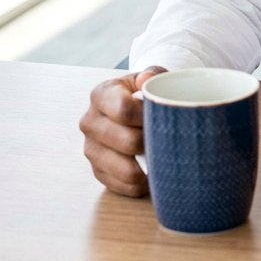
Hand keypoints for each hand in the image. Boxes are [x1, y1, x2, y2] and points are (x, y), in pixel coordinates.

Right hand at [80, 67, 165, 196]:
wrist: (131, 108)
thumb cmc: (145, 91)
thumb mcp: (150, 76)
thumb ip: (153, 73)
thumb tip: (146, 81)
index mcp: (101, 94)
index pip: (124, 110)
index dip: (148, 117)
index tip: (165, 117)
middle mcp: (90, 122)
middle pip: (127, 142)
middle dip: (153, 143)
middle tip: (170, 140)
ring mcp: (91, 149)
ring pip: (124, 170)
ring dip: (148, 168)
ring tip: (165, 159)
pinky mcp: (96, 170)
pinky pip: (121, 186)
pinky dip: (140, 185)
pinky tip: (153, 175)